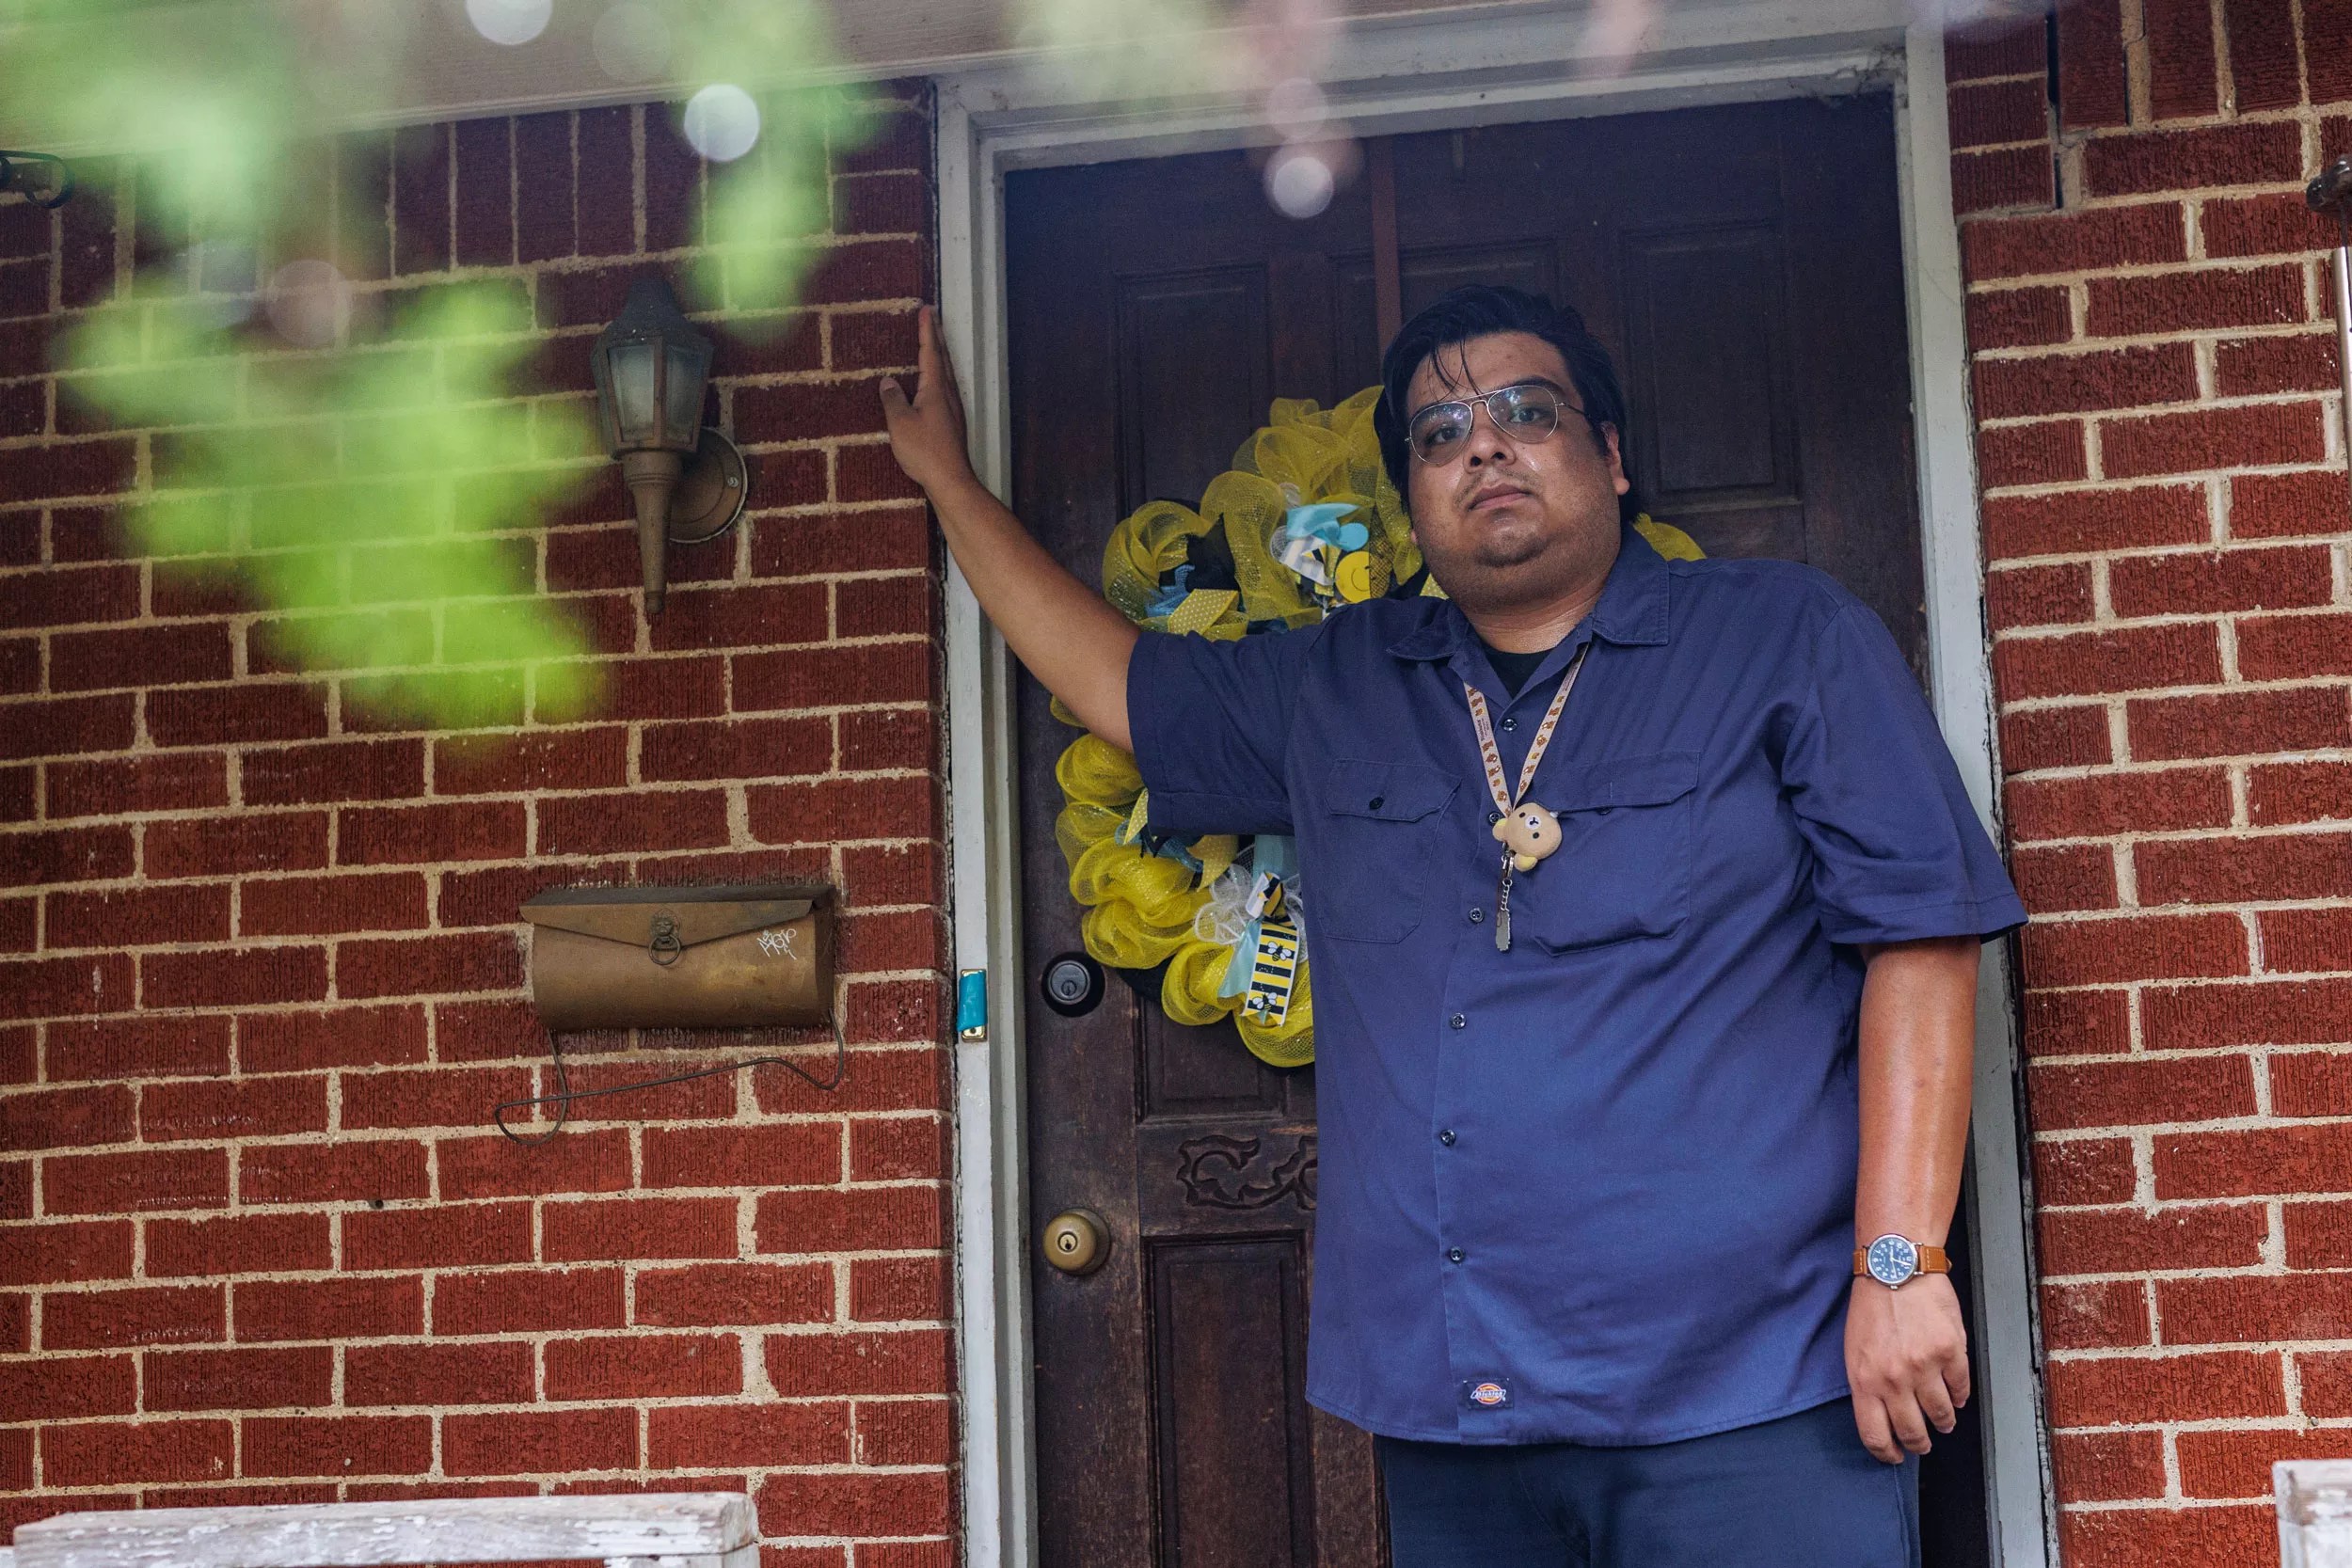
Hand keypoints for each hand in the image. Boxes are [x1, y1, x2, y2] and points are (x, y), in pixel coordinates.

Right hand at [880, 305, 976, 497]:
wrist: (950, 480)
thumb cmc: (924, 451)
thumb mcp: (900, 424)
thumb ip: (893, 400)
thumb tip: (888, 382)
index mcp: (935, 389)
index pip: (930, 352)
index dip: (927, 330)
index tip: (927, 309)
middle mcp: (948, 395)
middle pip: (942, 359)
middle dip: (936, 337)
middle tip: (932, 317)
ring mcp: (952, 409)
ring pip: (945, 374)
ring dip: (939, 355)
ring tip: (933, 343)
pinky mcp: (951, 422)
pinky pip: (944, 389)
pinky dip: (938, 375)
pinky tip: (933, 382)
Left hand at [1845, 1273, 1969, 1463]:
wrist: (1896, 1268)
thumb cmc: (1871, 1306)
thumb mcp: (1854, 1349)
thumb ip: (1868, 1384)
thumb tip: (1882, 1415)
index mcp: (1864, 1380)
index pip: (1875, 1435)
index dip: (1888, 1453)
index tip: (1895, 1456)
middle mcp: (1894, 1380)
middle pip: (1912, 1431)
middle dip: (1918, 1444)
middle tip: (1922, 1443)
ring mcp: (1924, 1368)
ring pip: (1941, 1415)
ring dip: (1942, 1422)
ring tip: (1942, 1422)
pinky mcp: (1950, 1353)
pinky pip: (1961, 1389)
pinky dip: (1959, 1397)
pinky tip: (1954, 1396)